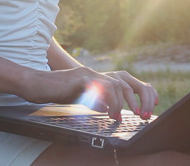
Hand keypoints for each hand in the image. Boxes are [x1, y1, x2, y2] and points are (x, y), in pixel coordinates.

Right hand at [20, 67, 157, 120]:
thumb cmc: (58, 91)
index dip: (142, 90)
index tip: (151, 104)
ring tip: (119, 116)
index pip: (127, 81)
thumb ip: (97, 101)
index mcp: (100, 77)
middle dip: (137, 99)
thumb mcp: (82, 98)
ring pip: (115, 85)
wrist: (37, 84)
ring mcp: (89, 74)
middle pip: (126, 82)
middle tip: (141, 115)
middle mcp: (97, 73)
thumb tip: (109, 110)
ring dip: (122, 102)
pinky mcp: (80, 79)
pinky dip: (106, 100)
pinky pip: (99, 88)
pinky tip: (107, 111)